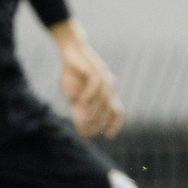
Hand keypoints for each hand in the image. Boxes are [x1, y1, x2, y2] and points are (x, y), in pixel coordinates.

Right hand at [50, 21, 122, 137]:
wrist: (70, 52)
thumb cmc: (73, 74)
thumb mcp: (74, 96)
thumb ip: (79, 110)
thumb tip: (82, 127)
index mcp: (108, 94)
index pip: (116, 112)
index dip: (114, 124)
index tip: (108, 135)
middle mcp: (110, 87)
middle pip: (111, 109)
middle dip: (99, 121)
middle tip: (88, 130)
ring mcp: (105, 78)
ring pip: (104, 99)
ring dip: (94, 111)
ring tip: (83, 121)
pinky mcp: (96, 70)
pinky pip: (96, 85)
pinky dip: (88, 96)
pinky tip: (79, 103)